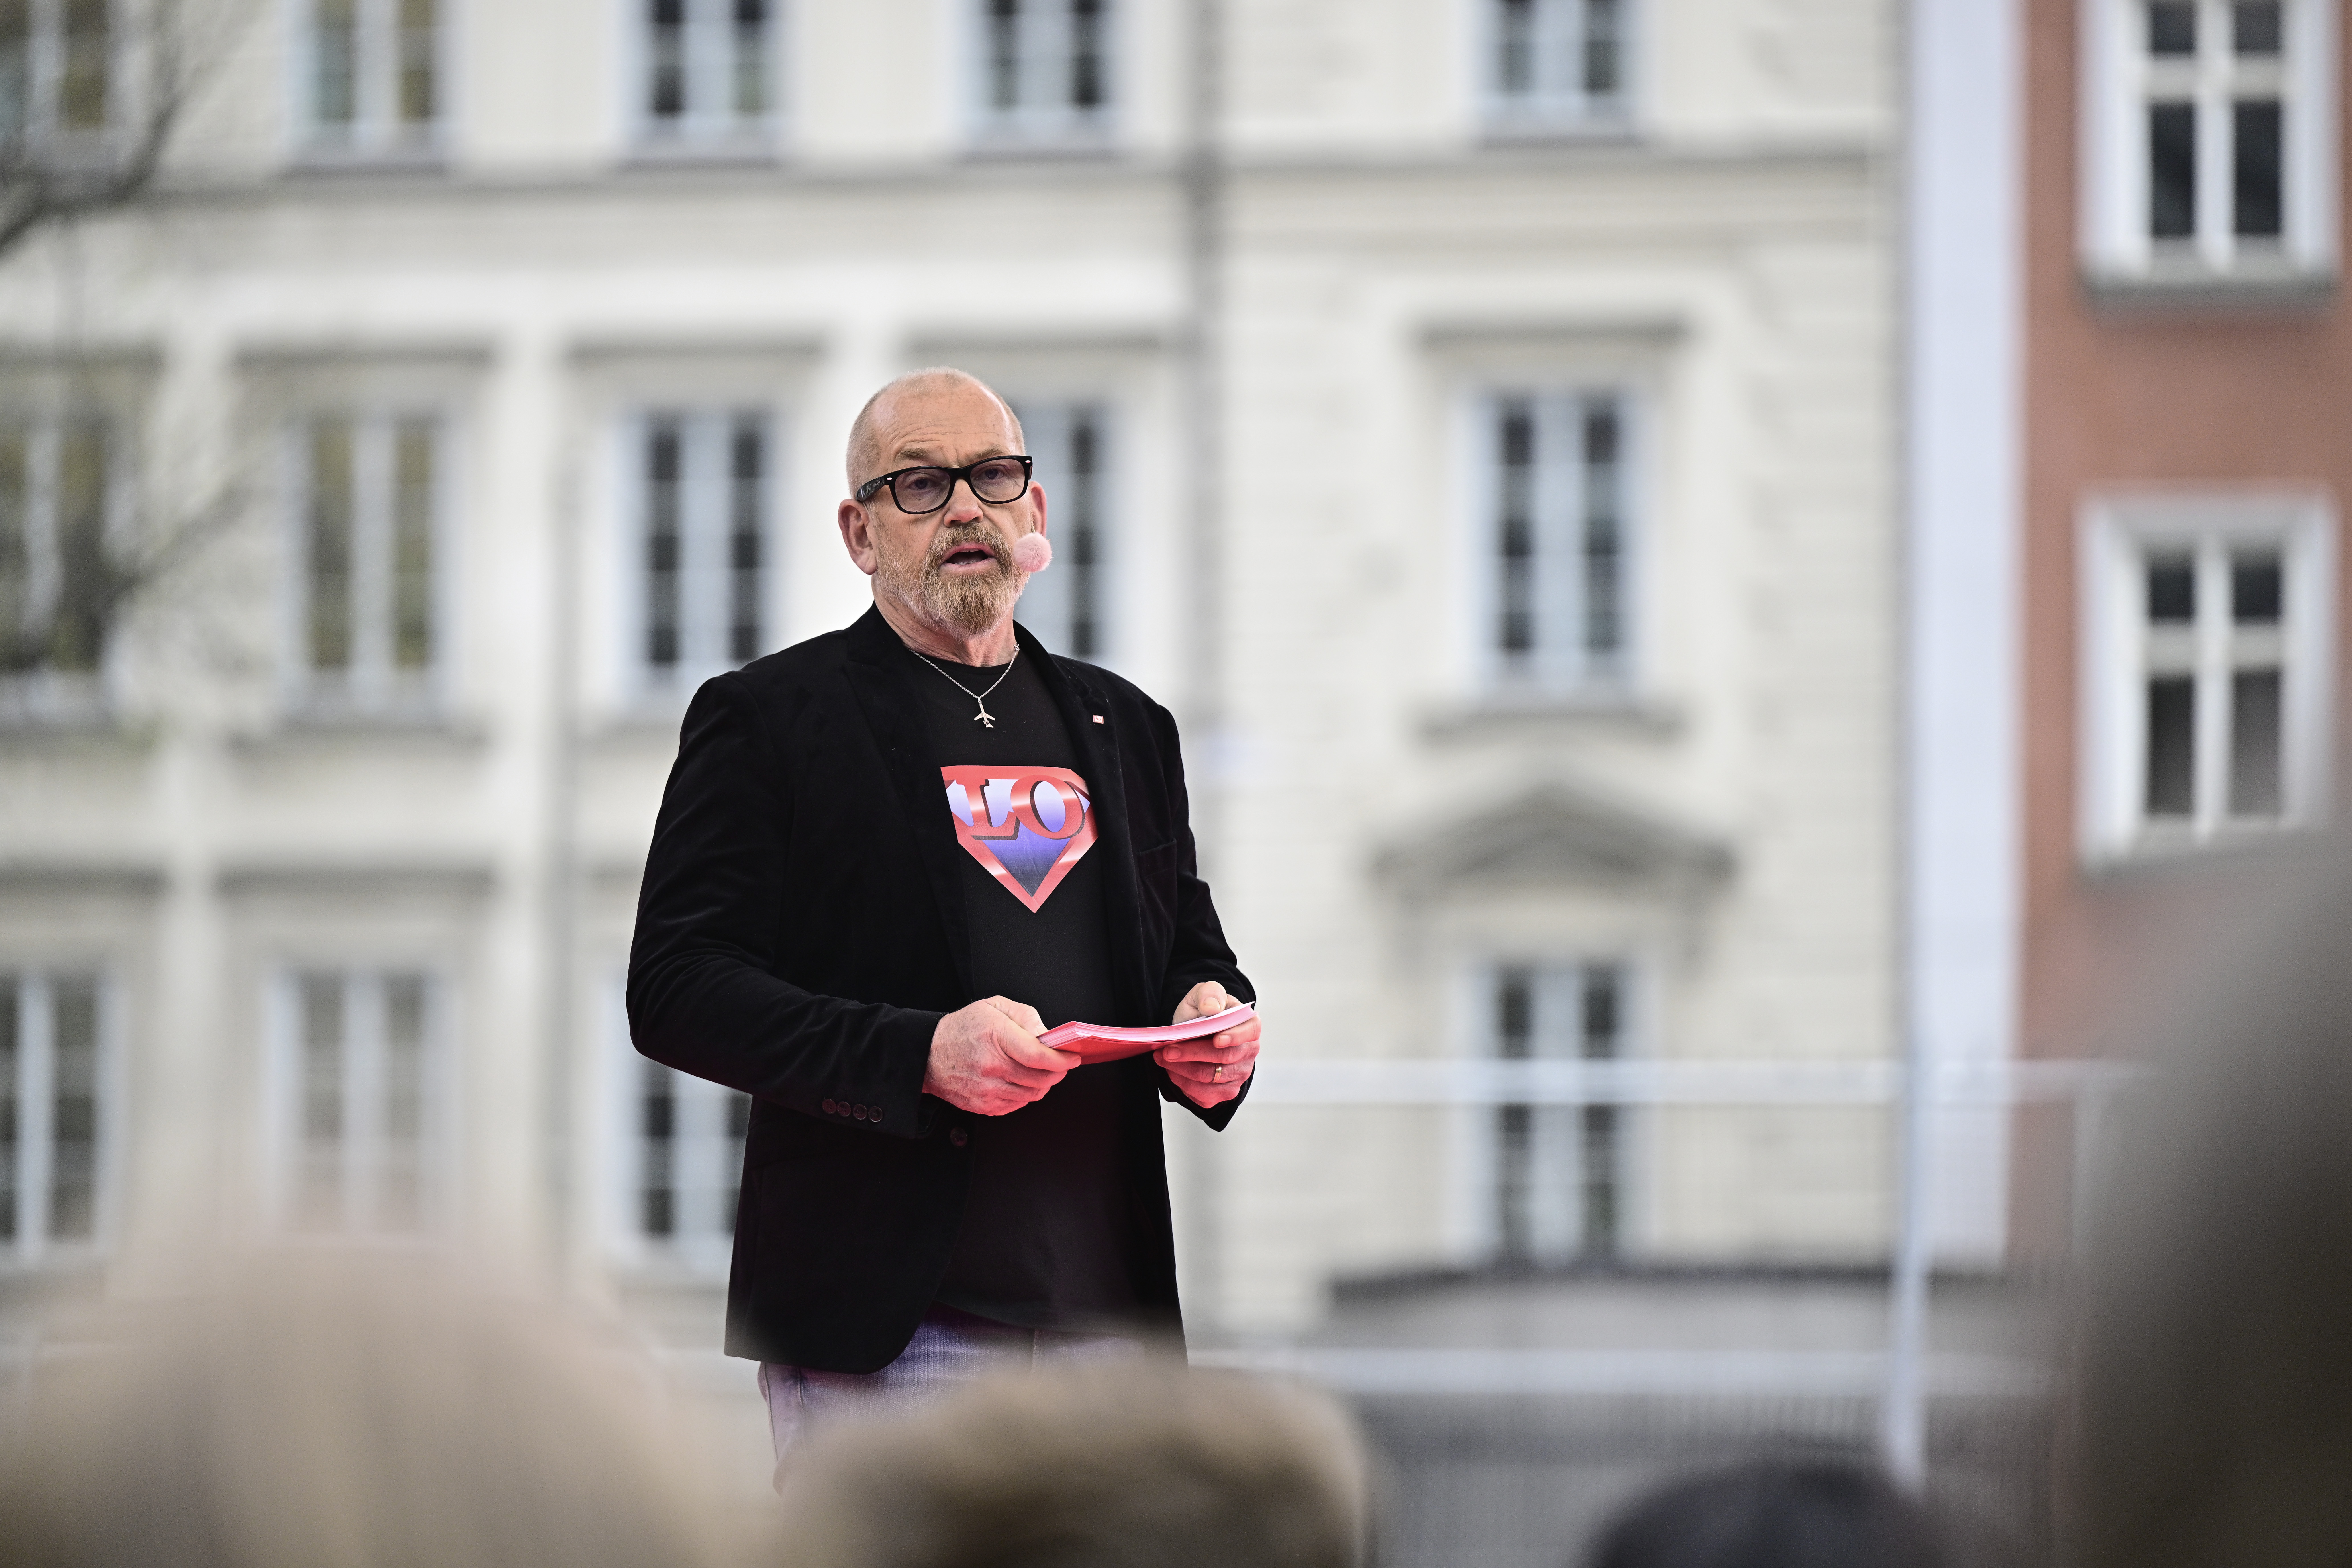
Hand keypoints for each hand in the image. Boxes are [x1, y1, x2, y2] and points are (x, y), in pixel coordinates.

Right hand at [923, 996, 1079, 1116]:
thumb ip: (1026, 1016)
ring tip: (1040, 1072)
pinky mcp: (983, 1105)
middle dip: (1057, 1072)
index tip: (1072, 1058)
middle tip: (1060, 1065)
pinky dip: (1025, 1095)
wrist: (928, 1053)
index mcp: (996, 1037)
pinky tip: (1020, 1082)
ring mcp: (987, 1088)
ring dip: (1043, 1084)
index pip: (1039, 1055)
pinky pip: (1017, 1105)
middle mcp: (991, 1066)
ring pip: (1032, 1094)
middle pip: (1040, 1078)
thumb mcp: (994, 1007)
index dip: (1061, 1059)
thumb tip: (1047, 1035)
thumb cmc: (962, 1029)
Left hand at [1153, 981, 1259, 1109]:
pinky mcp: (1225, 1091)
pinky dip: (1184, 1085)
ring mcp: (1239, 1075)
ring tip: (1163, 1059)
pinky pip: (1205, 1096)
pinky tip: (1173, 1072)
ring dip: (1182, 1070)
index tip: (1216, 1040)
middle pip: (1224, 1058)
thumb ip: (1209, 993)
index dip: (1234, 1037)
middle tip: (1167, 1050)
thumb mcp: (1204, 994)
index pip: (1249, 1032)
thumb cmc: (1202, 1013)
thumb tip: (1212, 1007)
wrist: (1193, 1033)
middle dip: (1192, 1054)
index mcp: (1250, 1025)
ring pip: (1210, 1079)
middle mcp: (1249, 1052)